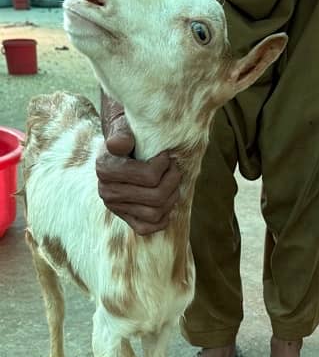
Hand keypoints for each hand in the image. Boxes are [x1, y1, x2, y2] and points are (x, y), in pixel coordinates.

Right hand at [97, 99, 180, 234]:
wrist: (125, 149)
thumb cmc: (131, 135)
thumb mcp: (126, 127)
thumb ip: (123, 134)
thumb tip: (118, 144)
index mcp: (105, 168)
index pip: (149, 177)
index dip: (165, 165)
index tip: (165, 155)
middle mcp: (107, 191)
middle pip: (156, 197)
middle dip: (173, 181)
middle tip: (175, 169)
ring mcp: (116, 208)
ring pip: (156, 213)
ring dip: (172, 198)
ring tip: (173, 183)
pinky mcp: (125, 218)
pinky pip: (147, 228)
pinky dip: (163, 218)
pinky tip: (167, 202)